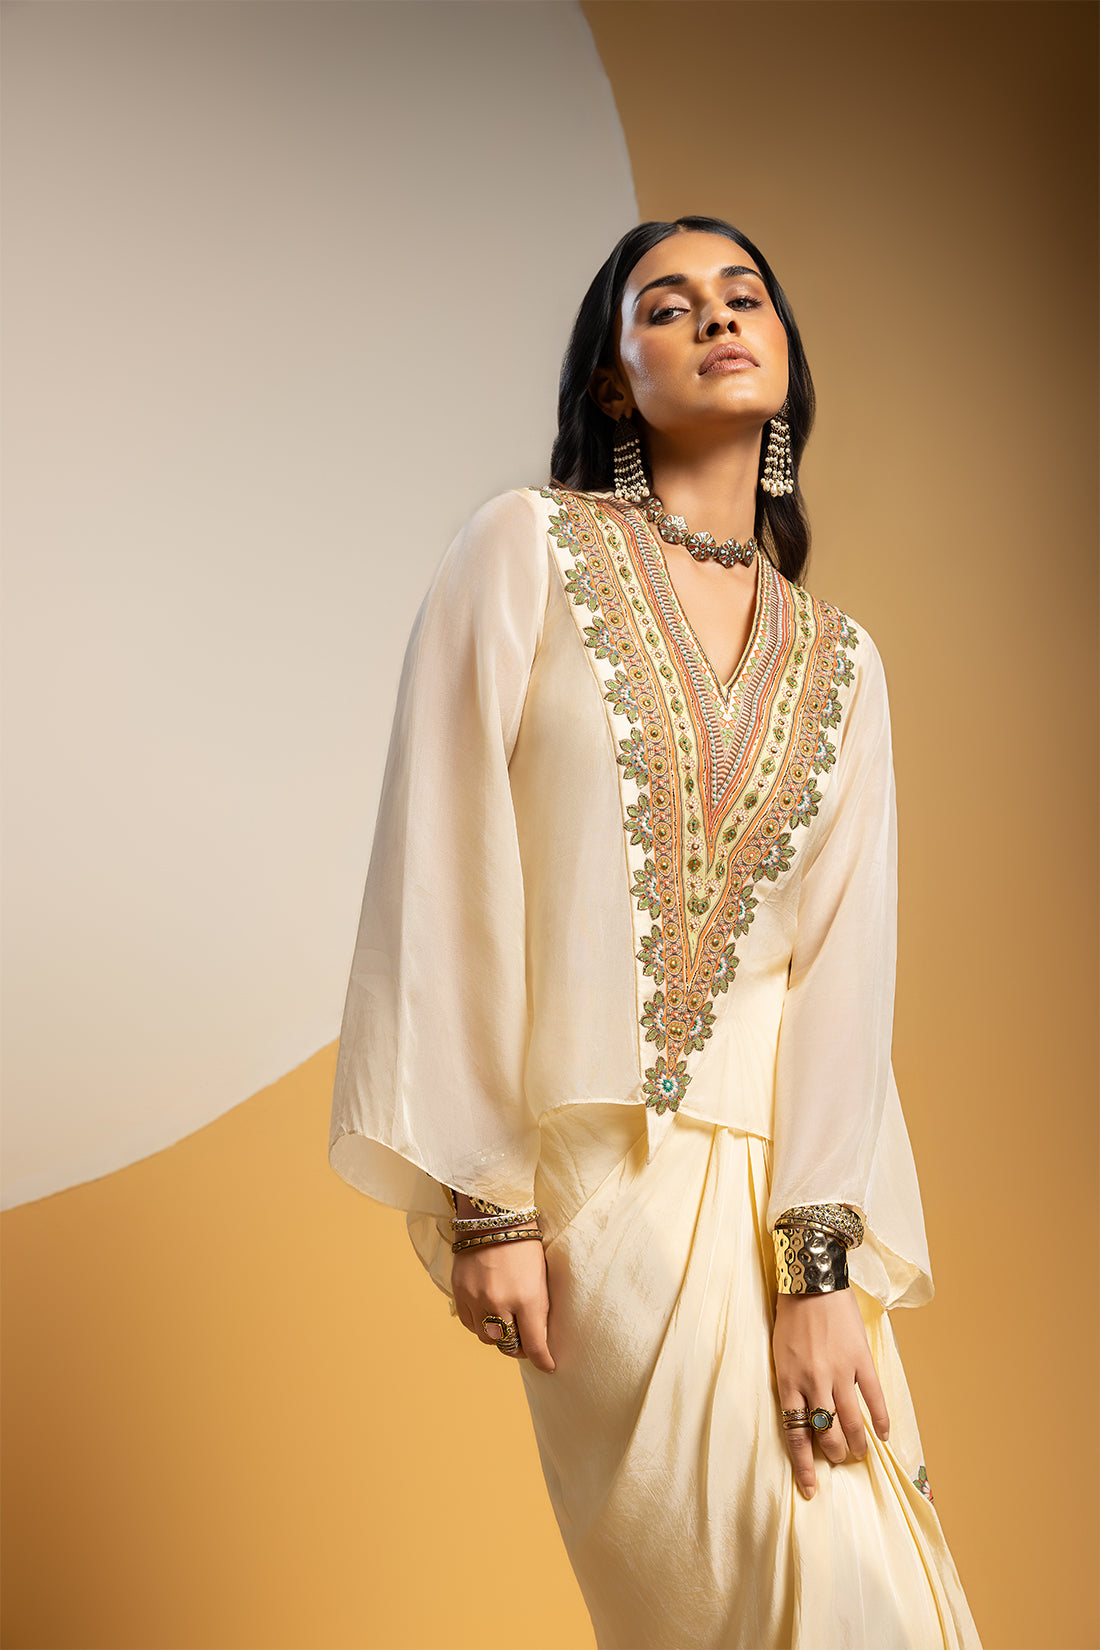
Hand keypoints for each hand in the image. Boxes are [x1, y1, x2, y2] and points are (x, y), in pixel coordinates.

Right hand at [452, 1236, 555, 1372]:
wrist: (495, 1216)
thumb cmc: (526, 1246)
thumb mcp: (541, 1279)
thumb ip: (539, 1310)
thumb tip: (538, 1339)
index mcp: (527, 1299)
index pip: (535, 1345)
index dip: (543, 1361)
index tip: (548, 1366)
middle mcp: (500, 1303)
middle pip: (508, 1346)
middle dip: (519, 1349)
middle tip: (526, 1345)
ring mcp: (476, 1298)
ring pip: (487, 1338)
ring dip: (498, 1336)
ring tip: (506, 1325)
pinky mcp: (460, 1292)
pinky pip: (469, 1323)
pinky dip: (480, 1324)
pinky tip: (488, 1314)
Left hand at [773, 1288, 888, 1499]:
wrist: (812, 1280)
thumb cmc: (790, 1316)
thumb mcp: (779, 1353)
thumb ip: (790, 1384)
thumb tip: (802, 1415)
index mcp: (788, 1381)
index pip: (796, 1435)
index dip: (803, 1467)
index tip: (809, 1490)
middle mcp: (814, 1382)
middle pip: (827, 1434)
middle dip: (834, 1455)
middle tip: (839, 1460)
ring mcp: (840, 1372)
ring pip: (851, 1423)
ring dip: (857, 1445)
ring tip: (860, 1454)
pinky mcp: (861, 1360)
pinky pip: (874, 1398)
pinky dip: (881, 1420)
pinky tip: (883, 1435)